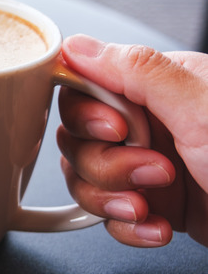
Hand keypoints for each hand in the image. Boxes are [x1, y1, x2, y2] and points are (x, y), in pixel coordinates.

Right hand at [57, 34, 207, 247]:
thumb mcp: (204, 109)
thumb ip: (137, 71)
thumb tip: (78, 45)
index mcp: (161, 87)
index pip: (86, 87)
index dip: (86, 113)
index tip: (114, 129)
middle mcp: (150, 124)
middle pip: (78, 137)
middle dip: (105, 163)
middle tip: (150, 170)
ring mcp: (148, 165)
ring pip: (86, 177)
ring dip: (111, 198)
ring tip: (150, 206)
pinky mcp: (154, 204)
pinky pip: (109, 214)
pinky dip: (126, 227)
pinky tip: (157, 227)